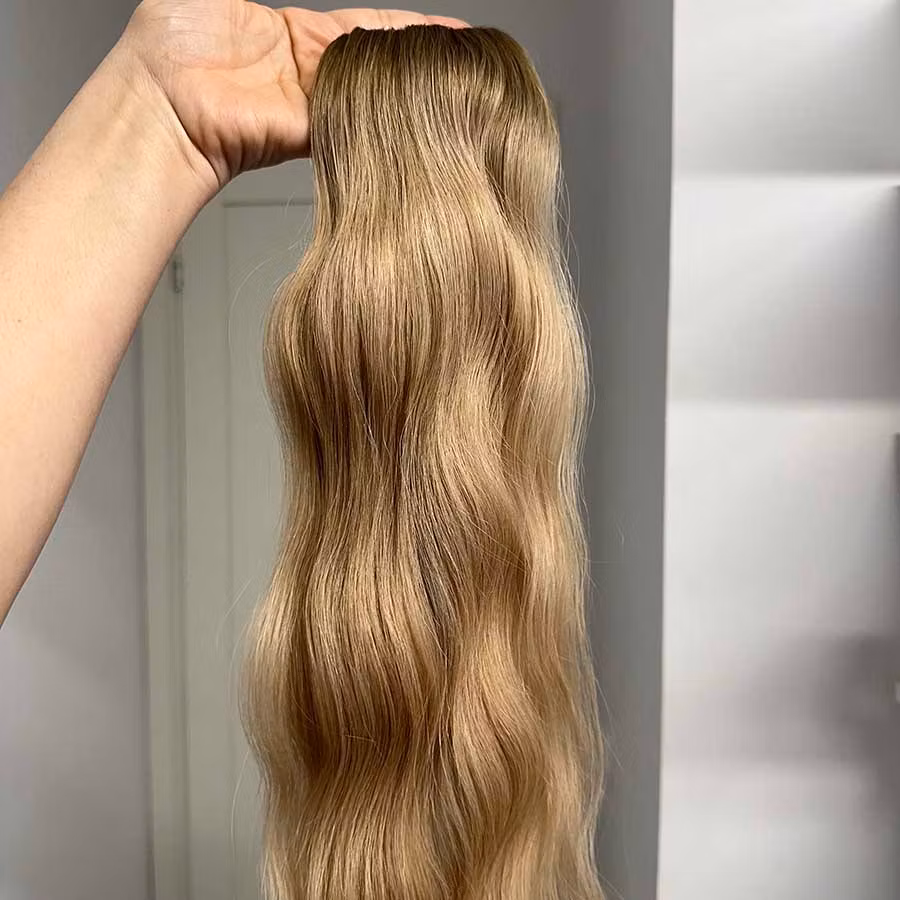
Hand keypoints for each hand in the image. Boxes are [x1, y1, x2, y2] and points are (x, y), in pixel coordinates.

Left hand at [117, 1, 466, 191]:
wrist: (158, 100)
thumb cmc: (173, 41)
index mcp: (297, 35)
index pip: (369, 28)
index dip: (412, 28)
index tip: (453, 31)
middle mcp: (313, 73)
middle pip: (382, 63)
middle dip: (424, 59)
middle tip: (467, 57)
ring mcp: (315, 106)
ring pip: (378, 94)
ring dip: (414, 88)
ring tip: (460, 78)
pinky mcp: (312, 133)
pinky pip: (358, 122)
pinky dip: (390, 117)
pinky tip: (424, 107)